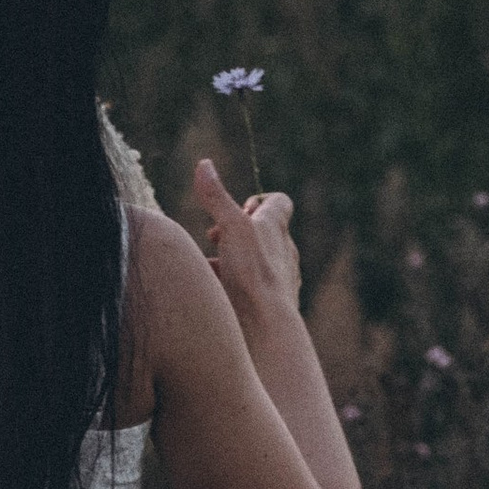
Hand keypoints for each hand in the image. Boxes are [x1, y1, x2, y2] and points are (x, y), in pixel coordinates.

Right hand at [195, 158, 300, 326]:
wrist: (267, 324)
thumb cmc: (252, 273)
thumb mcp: (230, 227)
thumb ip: (216, 197)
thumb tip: (204, 164)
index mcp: (276, 228)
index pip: (278, 202)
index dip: (258, 202)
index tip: (238, 212)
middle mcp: (285, 251)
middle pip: (265, 232)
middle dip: (238, 233)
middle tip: (216, 239)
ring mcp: (282, 279)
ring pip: (258, 262)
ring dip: (235, 261)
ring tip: (211, 267)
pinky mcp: (273, 304)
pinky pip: (256, 289)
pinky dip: (238, 286)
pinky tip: (218, 294)